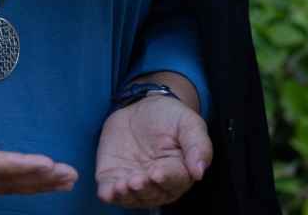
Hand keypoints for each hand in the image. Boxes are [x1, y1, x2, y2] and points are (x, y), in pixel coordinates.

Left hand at [95, 92, 212, 206]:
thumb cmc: (169, 117)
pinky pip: (110, 192)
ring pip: (132, 198)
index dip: (166, 178)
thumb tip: (200, 171)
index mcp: (180, 172)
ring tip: (121, 185)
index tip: (157, 173)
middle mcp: (158, 184)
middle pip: (152, 194)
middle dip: (144, 189)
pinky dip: (109, 194)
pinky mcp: (114, 178)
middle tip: (136, 180)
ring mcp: (135, 182)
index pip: (175, 181)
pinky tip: (108, 192)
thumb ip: (197, 145)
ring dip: (126, 195)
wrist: (140, 108)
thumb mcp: (188, 123)